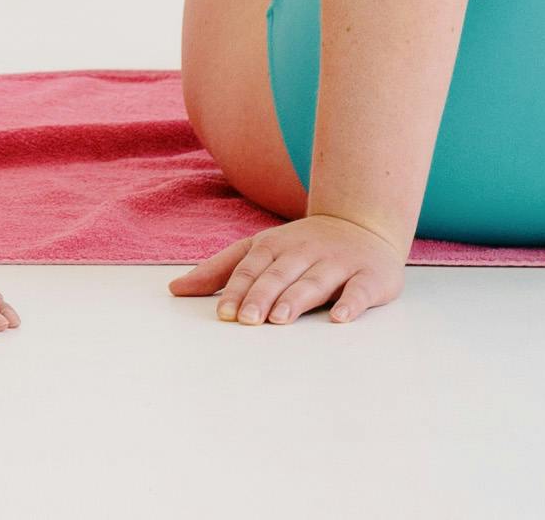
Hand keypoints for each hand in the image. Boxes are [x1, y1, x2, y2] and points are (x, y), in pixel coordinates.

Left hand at [173, 212, 408, 325]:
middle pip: (279, 275)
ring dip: (296, 299)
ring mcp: (338, 262)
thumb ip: (221, 270)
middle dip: (262, 296)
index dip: (237, 289)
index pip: (251, 267)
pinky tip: (340, 318)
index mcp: (275, 246)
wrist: (364, 223)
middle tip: (247, 321)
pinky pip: (359, 290)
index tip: (224, 314)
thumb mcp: (260, 249)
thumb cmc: (303, 246)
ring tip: (280, 318)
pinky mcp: (369, 276)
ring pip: (315, 281)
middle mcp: (305, 252)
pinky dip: (351, 304)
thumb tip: (175, 289)